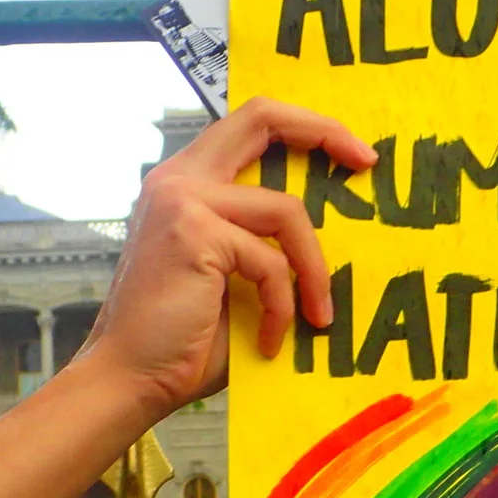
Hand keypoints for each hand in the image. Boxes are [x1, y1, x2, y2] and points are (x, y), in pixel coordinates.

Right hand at [73, 96, 374, 420]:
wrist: (131, 380)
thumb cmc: (183, 339)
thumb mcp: (234, 277)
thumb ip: (266, 242)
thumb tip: (335, 234)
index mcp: (185, 183)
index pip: (250, 126)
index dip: (306, 128)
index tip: (353, 155)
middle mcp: (178, 179)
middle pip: (262, 117)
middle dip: (324, 132)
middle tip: (367, 164)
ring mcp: (183, 199)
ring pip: (286, 211)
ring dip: (313, 270)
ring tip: (318, 318)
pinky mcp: (194, 231)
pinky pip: (271, 262)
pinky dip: (283, 307)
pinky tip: (272, 343)